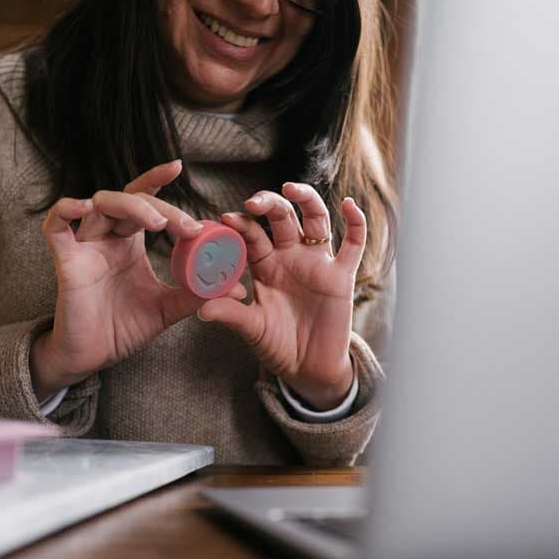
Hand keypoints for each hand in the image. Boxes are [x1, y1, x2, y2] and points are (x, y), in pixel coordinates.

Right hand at [31, 160, 246, 398]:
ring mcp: (85, 246)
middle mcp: (107, 237)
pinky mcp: (65, 261)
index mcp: (129, 242)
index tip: (178, 167)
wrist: (92, 356)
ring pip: (102, 204)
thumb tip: (238, 290)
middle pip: (131, 200)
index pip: (144, 200)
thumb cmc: (124, 328)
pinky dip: (66, 209)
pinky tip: (84, 206)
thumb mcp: (167, 309)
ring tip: (157, 223)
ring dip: (132, 207)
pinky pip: (55, 227)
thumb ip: (197, 295)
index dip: (157, 180)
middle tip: (188, 227)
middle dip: (162, 207)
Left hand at [197, 182, 364, 410]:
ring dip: (306, 199)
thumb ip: (231, 315)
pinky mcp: (342, 275)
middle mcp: (290, 257)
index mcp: (265, 265)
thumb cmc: (276, 346)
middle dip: (268, 204)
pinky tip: (350, 205)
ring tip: (291, 188)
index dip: (241, 224)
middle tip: (253, 202)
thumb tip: (201, 310)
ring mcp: (317, 263)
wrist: (308, 369)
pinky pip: (354, 244)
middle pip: (281, 218)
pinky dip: (357, 223)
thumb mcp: (251, 329)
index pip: (252, 235)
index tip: (226, 218)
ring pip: (315, 220)